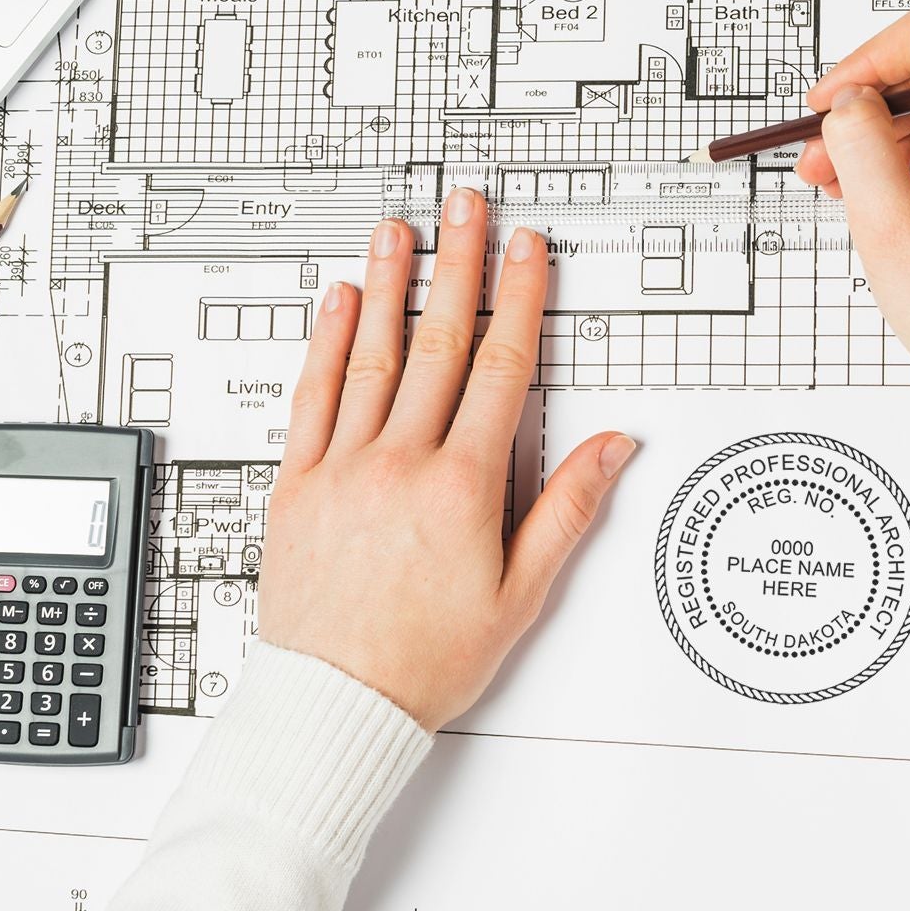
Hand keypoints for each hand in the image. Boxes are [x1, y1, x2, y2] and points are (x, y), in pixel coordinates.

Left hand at [258, 187, 635, 731]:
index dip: (518, 298)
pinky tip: (338, 300)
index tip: (526, 249)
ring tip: (399, 229)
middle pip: (438, 342)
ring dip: (389, 284)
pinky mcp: (297, 481)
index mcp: (461, 487)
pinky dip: (325, 343)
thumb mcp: (518, 597)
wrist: (334, 704)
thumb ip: (566, 511)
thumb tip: (612, 447)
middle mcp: (400, 462)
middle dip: (457, 265)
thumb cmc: (424, 659)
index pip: (500, 368)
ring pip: (372, 356)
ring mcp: (343, 466)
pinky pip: (312, 397)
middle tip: (465, 206)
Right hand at [796, 0, 909, 420]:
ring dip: (876, 140)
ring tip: (834, 186)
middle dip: (863, 111)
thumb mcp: (885, 219)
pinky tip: (869, 195)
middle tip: (815, 158)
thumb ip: (859, 140)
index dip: (866, 61)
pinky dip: (902, 160)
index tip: (828, 102)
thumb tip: (847, 98)